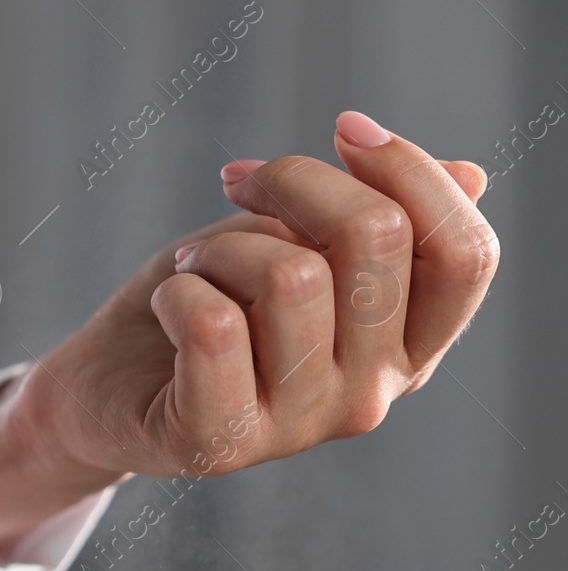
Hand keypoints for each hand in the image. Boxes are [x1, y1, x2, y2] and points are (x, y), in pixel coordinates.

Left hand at [0, 111, 498, 557]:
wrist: (98, 392)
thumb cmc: (202, 307)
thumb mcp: (287, 246)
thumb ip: (370, 221)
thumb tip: (471, 174)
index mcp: (406, 349)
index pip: (466, 256)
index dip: (411, 172)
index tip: (343, 128)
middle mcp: (370, 396)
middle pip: (377, 239)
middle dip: (296, 180)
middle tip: (239, 187)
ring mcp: (298, 426)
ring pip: (290, 275)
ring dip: (221, 246)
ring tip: (194, 268)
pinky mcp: (220, 442)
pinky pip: (214, 324)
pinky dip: (178, 290)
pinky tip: (166, 307)